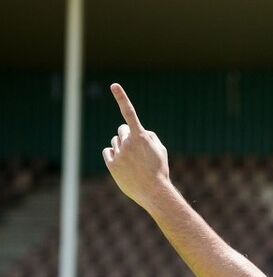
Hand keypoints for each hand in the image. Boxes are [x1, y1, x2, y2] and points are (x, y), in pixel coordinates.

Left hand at [102, 84, 171, 209]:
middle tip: (135, 148)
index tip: (114, 85)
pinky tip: (124, 166)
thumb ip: (149, 136)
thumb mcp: (161, 150)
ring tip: (133, 162)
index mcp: (141, 137)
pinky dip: (113, 156)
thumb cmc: (160, 170)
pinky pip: (108, 152)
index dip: (121, 97)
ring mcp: (119, 153)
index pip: (129, 113)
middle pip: (121, 130)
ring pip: (115, 142)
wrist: (154, 192)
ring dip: (122, 148)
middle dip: (127, 136)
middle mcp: (128, 142)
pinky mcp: (111, 164)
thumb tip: (139, 131)